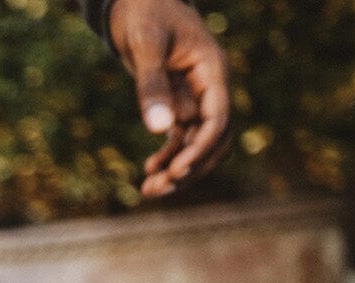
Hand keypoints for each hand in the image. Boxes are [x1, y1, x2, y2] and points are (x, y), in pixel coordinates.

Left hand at [110, 0, 230, 197]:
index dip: (200, 150)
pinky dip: (168, 155)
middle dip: (190, 168)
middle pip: (213, 139)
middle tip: (158, 190)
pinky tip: (149, 171)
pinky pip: (181, 136)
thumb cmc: (144, 13)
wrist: (137, 0)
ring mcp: (196, 96)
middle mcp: (210, 86)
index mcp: (212, 70)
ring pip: (197, 142)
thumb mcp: (146, 46)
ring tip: (148, 191)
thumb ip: (152, 86)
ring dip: (177, 168)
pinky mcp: (178, 101)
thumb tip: (159, 130)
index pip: (217, 120)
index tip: (178, 172)